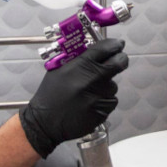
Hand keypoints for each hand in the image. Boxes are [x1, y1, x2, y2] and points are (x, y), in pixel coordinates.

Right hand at [19, 39, 128, 157]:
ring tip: (89, 93)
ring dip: (106, 87)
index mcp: (79, 65)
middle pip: (118, 63)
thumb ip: (79, 60)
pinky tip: (90, 104)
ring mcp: (98, 96)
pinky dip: (104, 101)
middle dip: (121, 59)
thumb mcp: (59, 70)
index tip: (118, 44)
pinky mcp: (102, 111)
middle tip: (119, 60)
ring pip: (113, 86)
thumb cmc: (51, 95)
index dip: (115, 45)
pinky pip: (111, 102)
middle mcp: (91, 79)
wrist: (45, 122)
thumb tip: (98, 52)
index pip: (104, 48)